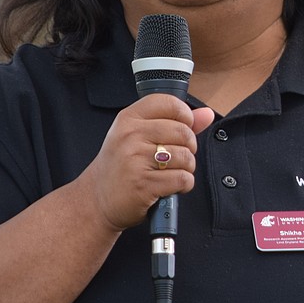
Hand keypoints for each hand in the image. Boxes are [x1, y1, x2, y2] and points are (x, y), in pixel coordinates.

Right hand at [78, 95, 214, 230]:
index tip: (183, 127)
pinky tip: (169, 186)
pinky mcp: (143, 184)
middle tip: (176, 157)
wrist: (97, 199)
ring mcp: (135, 160)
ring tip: (170, 172)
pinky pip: (182, 179)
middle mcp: (130, 136)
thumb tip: (206, 114)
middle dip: (189, 147)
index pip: (169, 103)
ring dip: (187, 168)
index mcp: (128, 119)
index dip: (185, 115)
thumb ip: (175, 123)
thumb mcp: (139, 137)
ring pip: (186, 157)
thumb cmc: (121, 166)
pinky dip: (183, 185)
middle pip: (183, 132)